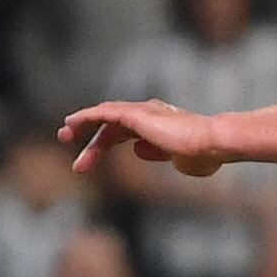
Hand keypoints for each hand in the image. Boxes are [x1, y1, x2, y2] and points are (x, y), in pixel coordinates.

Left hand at [61, 99, 223, 175]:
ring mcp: (142, 113)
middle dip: (93, 143)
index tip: (91, 163)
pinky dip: (85, 117)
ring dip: (83, 126)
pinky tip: (71, 124)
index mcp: (159, 126)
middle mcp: (149, 115)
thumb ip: (160, 155)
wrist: (212, 144)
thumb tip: (138, 150)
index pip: (126, 133)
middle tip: (78, 162)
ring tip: (64, 136)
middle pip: (112, 128)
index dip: (106, 145)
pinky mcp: (135, 114)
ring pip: (104, 117)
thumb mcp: (180, 161)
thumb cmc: (205, 155)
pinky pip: (103, 113)